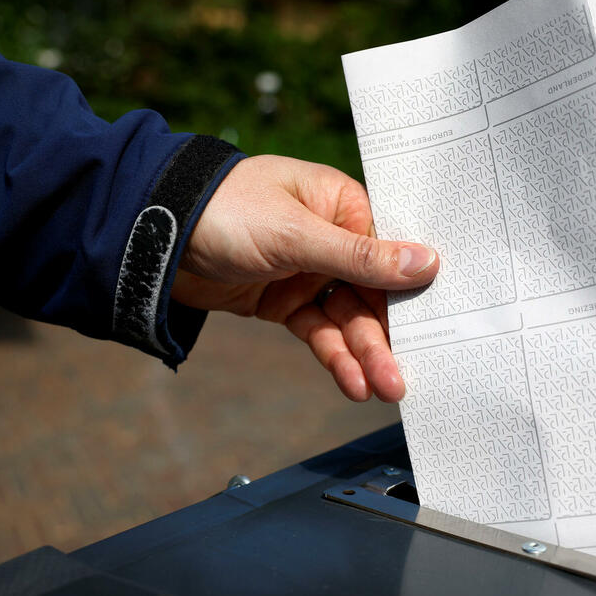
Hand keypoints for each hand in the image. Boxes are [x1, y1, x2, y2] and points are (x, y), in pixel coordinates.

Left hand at [171, 154, 438, 402]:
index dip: (412, 291)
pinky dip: (334, 356)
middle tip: (403, 378)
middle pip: (370, 293)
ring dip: (363, 354)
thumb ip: (361, 257)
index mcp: (340, 205)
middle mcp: (329, 238)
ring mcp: (306, 271)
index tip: (441, 326)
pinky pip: (318, 331)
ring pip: (346, 318)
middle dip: (385, 336)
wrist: (154, 237)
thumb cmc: (225, 211)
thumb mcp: (295, 235)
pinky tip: (352, 383)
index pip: (389, 253)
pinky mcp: (284, 301)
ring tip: (384, 389)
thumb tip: (427, 261)